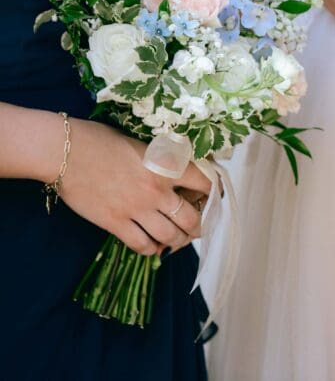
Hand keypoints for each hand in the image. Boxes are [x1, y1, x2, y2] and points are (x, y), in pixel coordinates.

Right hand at [59, 120, 211, 255]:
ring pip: (170, 236)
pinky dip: (151, 249)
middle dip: (198, 227)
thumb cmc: (103, 140)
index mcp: (168, 164)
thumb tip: (178, 176)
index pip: (206, 184)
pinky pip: (142, 245)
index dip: (213, 195)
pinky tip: (152, 246)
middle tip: (196, 228)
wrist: (66, 151)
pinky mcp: (115, 222)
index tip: (212, 200)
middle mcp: (158, 189)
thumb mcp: (145, 144)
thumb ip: (163, 161)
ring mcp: (137, 208)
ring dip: (177, 241)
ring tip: (176, 240)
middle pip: (191, 219)